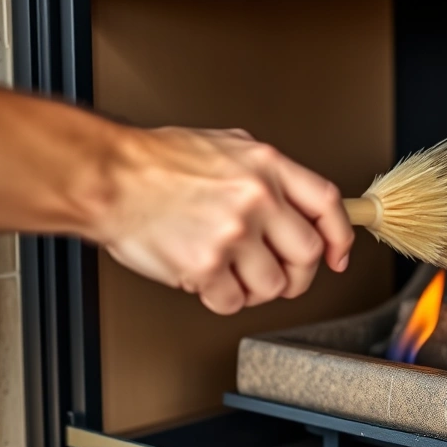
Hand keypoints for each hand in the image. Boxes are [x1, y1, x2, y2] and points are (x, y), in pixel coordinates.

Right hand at [95, 126, 353, 314]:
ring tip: (233, 273)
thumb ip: (266, 171)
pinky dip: (220, 298)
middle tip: (279, 275)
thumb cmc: (155, 162)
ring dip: (255, 289)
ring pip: (273, 285)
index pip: (327, 205)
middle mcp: (256, 199)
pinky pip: (233, 301)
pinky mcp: (206, 265)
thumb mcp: (226, 145)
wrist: (107, 177)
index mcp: (267, 167)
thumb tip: (295, 197)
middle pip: (307, 255)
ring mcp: (233, 233)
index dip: (340, 236)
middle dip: (297, 274)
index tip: (337, 255)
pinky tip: (207, 278)